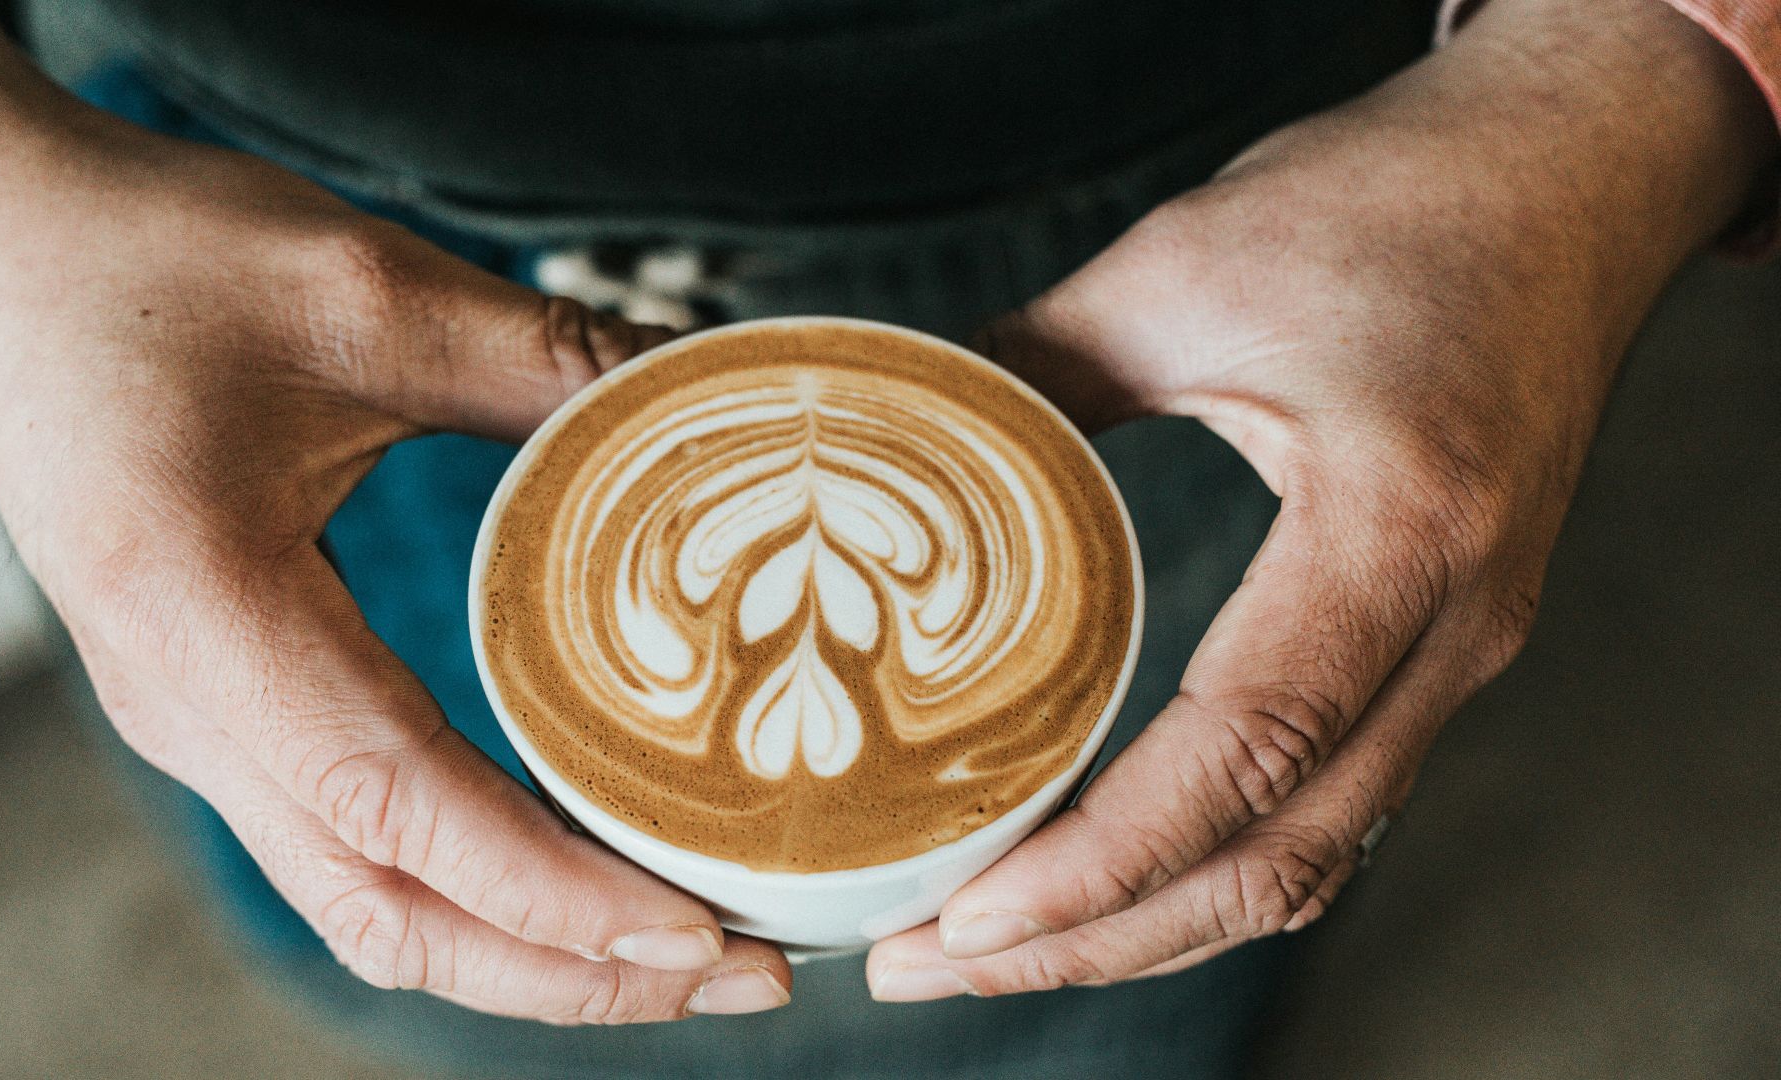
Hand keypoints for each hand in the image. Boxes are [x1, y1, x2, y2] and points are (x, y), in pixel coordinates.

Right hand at [0, 105, 792, 1018]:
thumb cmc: (145, 260)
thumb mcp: (366, 289)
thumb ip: (545, 360)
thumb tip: (712, 400)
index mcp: (203, 615)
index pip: (397, 808)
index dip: (552, 892)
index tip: (697, 929)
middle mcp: (188, 708)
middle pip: (389, 914)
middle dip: (570, 972)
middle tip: (741, 973)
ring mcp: (197, 723)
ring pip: (369, 906)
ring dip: (527, 954)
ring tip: (681, 952)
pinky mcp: (222, 710)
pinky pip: (353, 850)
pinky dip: (475, 893)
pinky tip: (576, 873)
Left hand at [867, 0, 1776, 999]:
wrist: (1569, 177)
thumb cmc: (1399, 203)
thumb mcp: (1185, 266)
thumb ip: (1030, 369)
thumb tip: (890, 444)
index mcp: (1398, 529)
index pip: (1248, 752)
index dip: (1101, 861)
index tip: (965, 916)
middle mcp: (1452, 624)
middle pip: (1277, 857)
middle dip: (1093, 942)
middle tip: (925, 964)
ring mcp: (1459, 651)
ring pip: (1310, 858)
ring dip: (1147, 926)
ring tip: (990, 948)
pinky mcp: (1436, 648)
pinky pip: (1330, 805)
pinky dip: (1209, 868)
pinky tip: (1107, 877)